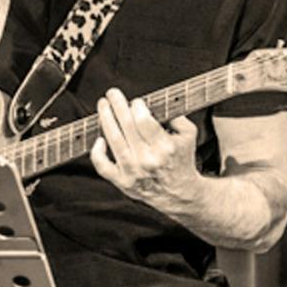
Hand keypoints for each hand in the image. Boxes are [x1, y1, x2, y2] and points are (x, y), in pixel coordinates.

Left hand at [89, 87, 205, 210]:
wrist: (179, 192)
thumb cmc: (181, 162)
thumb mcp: (189, 136)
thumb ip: (177, 117)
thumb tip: (156, 104)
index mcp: (166, 147)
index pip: (144, 121)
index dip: (136, 107)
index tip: (136, 101)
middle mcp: (148, 159)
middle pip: (127, 126)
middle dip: (117, 105)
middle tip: (112, 94)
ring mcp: (133, 171)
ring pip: (113, 140)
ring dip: (105, 119)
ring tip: (103, 106)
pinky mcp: (122, 181)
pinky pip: (103, 166)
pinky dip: (97, 152)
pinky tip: (99, 140)